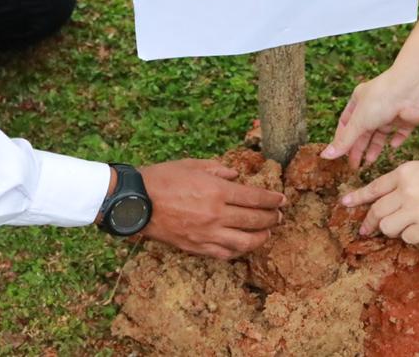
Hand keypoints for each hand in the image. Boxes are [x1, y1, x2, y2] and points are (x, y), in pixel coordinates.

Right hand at [138, 159, 285, 259]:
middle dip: (272, 218)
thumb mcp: (192, 165)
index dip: (272, 199)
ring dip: (261, 238)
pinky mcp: (196, 247)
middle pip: (254, 219)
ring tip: (268, 233)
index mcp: (217, 190)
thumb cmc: (162, 178)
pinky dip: (238, 251)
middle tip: (280, 216)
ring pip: (244, 241)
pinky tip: (243, 246)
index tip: (282, 199)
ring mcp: (207, 233)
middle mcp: (216, 214)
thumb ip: (218, 169)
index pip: (255, 197)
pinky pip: (224, 253)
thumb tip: (236, 175)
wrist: (136, 202)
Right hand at [321, 68, 418, 168]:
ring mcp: (390, 112)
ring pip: (381, 134)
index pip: (346, 122)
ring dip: (375, 147)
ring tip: (370, 161)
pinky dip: (397, 140)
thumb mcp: (359, 121)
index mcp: (359, 101)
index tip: (339, 155)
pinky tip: (393, 146)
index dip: (342, 139)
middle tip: (355, 166)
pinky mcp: (406, 119)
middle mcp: (374, 106)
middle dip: (358, 148)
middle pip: (363, 131)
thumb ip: (345, 141)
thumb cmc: (381, 99)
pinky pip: (400, 132)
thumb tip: (326, 155)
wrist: (412, 90)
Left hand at [340, 154, 418, 243]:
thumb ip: (406, 182)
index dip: (358, 197)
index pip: (374, 187)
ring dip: (392, 229)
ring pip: (387, 227)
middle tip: (365, 230)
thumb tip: (391, 201)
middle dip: (368, 222)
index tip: (345, 203)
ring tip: (404, 226)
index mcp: (405, 171)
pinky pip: (408, 238)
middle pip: (377, 211)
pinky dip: (412, 236)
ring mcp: (415, 208)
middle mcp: (405, 189)